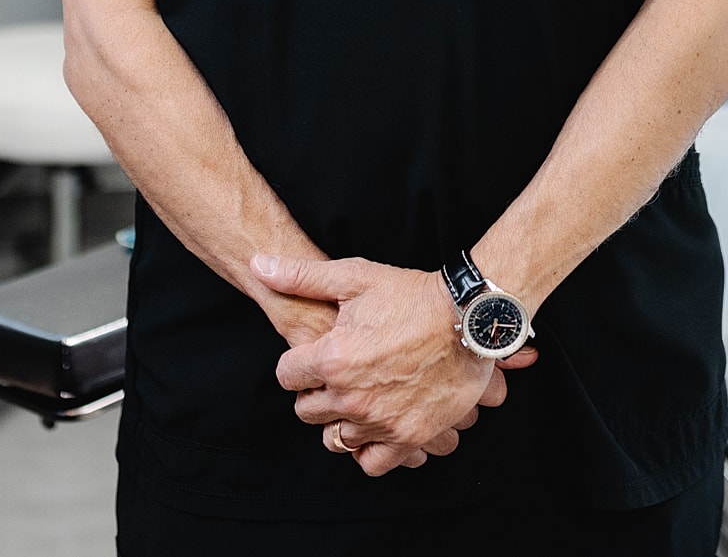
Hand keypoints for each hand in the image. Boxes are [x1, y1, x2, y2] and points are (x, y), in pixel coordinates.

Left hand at [252, 254, 536, 475]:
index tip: (315, 356)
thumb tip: (258, 265)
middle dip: (316, 392)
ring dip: (341, 420)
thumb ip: (302, 277)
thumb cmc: (412, 295)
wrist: (469, 318)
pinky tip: (375, 426)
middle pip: (306, 410)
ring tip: (359, 398)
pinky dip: (368, 450)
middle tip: (338, 375)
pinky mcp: (408, 437)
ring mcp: (380, 421)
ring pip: (336, 438)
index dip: (298, 363)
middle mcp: (351, 397)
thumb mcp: (355, 277)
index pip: (286, 376)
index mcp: (332, 359)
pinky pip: (370, 463)